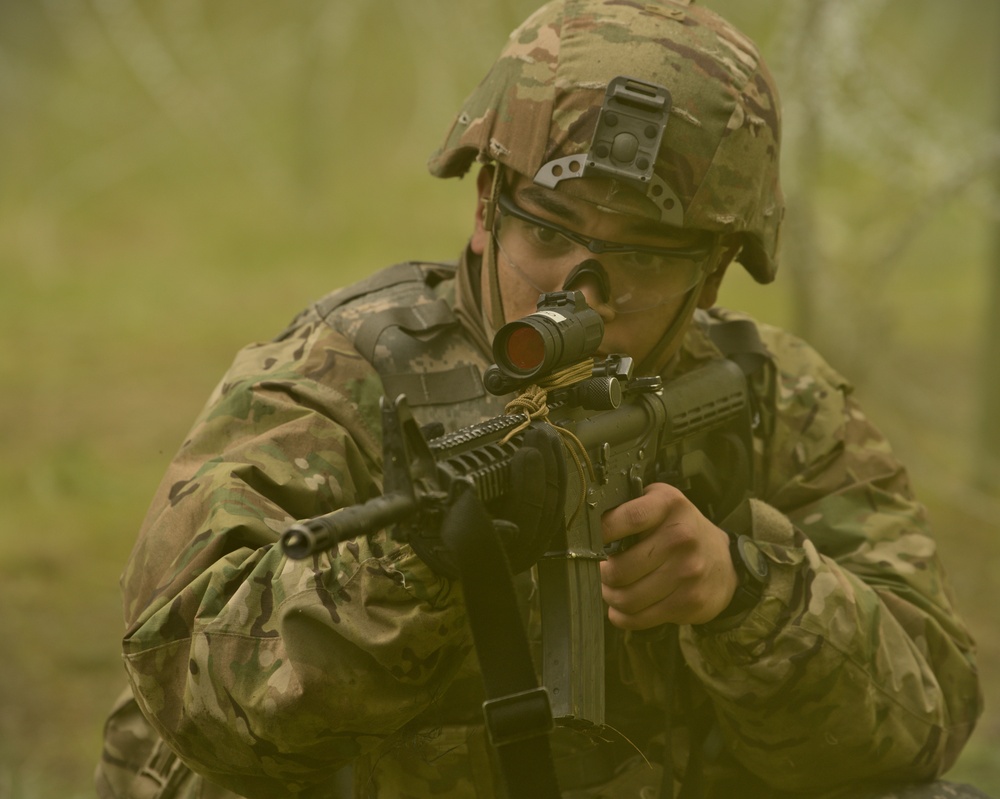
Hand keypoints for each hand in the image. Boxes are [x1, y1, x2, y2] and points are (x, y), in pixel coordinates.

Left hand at [600, 483, 737, 628]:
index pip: (628, 519)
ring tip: (611, 589)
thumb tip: (587, 527)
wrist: (725, 563)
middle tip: (602, 571)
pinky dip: (622, 616)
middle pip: (619, 569)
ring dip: (610, 596)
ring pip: (625, 598)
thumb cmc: (679, 530)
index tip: (590, 541)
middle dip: (601, 574)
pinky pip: (638, 618)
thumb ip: (629, 509)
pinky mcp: (690, 602)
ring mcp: (688, 572)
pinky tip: (622, 606)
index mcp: (669, 505)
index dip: (601, 533)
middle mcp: (681, 537)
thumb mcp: (661, 506)